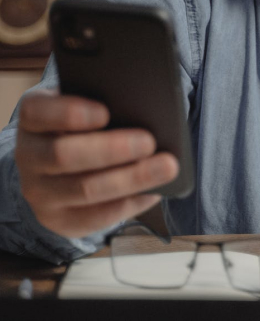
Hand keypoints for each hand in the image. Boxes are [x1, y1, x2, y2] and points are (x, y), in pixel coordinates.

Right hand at [15, 90, 178, 237]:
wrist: (61, 162)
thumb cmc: (85, 124)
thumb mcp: (86, 105)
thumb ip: (106, 102)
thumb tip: (146, 108)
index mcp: (34, 118)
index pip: (38, 112)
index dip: (69, 113)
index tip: (105, 113)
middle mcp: (29, 155)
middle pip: (64, 154)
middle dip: (112, 149)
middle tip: (150, 141)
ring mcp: (40, 191)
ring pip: (85, 189)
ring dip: (131, 178)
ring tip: (167, 166)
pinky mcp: (59, 219)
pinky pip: (96, 217)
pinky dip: (129, 203)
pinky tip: (154, 191)